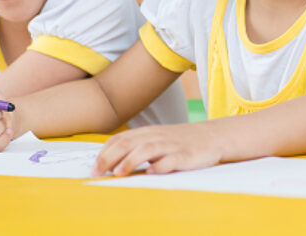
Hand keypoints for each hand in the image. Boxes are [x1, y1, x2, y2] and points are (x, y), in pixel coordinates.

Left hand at [95, 123, 221, 176]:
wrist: (212, 136)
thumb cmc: (180, 141)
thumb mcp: (157, 139)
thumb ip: (137, 146)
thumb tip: (110, 162)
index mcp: (147, 133)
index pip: (120, 139)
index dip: (104, 153)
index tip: (93, 168)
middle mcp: (156, 137)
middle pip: (128, 144)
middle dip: (110, 158)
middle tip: (98, 172)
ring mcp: (170, 146)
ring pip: (146, 150)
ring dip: (130, 161)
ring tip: (119, 173)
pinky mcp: (185, 155)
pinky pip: (170, 160)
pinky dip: (159, 166)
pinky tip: (151, 172)